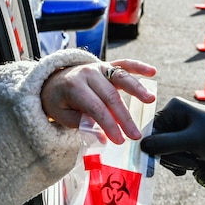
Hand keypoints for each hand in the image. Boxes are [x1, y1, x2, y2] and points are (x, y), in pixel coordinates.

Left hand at [40, 58, 156, 143]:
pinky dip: (139, 67)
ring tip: (150, 100)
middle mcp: (87, 73)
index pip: (96, 107)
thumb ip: (83, 124)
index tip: (119, 140)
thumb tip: (102, 137)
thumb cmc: (59, 101)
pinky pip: (124, 64)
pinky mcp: (107, 66)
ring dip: (137, 89)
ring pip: (121, 77)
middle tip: (135, 134)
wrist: (52, 82)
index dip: (109, 124)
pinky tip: (152, 72)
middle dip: (125, 117)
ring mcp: (99, 67)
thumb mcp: (63, 116)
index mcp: (74, 86)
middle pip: (111, 96)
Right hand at [140, 97, 204, 176]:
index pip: (151, 131)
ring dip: (176, 162)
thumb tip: (142, 147)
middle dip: (171, 157)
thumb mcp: (193, 141)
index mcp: (173, 108)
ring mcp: (176, 129)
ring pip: (162, 151)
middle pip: (156, 142)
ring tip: (194, 163)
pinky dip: (178, 163)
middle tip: (189, 163)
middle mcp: (172, 116)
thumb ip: (167, 143)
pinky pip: (170, 154)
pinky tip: (190, 166)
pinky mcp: (180, 140)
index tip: (163, 162)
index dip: (155, 148)